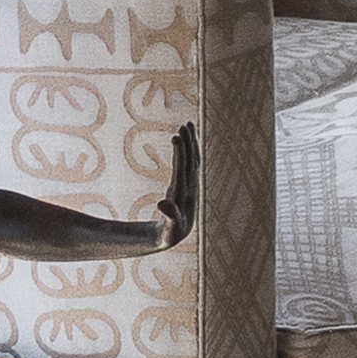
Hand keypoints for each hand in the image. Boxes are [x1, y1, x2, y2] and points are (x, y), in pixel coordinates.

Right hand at [148, 129, 202, 250]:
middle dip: (188, 143)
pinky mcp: (189, 181)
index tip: (176, 137)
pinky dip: (190, 148)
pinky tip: (187, 137)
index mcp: (182, 194)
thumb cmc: (170, 230)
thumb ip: (169, 215)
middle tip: (184, 125)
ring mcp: (191, 182)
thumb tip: (163, 204)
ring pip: (193, 159)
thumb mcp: (169, 226)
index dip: (180, 154)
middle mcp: (190, 186)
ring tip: (188, 124)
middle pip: (190, 161)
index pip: (182, 169)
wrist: (178, 232)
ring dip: (191, 142)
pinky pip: (191, 161)